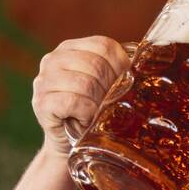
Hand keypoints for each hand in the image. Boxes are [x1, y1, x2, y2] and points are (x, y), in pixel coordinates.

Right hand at [31, 36, 130, 156]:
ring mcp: (43, 80)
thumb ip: (119, 69)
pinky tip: (84, 120)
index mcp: (71, 48)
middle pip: (96, 65)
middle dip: (109, 89)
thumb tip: (147, 62)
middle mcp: (53, 59)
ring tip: (94, 114)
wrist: (70, 143)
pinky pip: (73, 101)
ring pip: (86, 84)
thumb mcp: (106, 85)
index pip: (105, 46)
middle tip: (107, 106)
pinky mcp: (41, 102)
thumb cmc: (93, 111)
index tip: (120, 87)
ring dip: (97, 104)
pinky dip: (85, 113)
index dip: (121, 68)